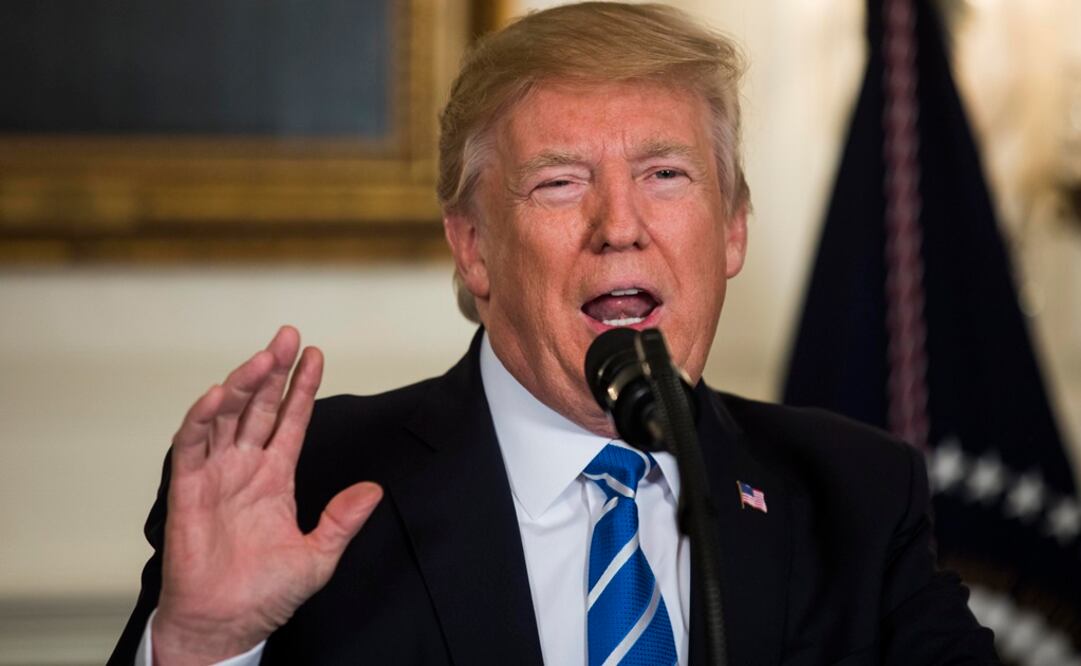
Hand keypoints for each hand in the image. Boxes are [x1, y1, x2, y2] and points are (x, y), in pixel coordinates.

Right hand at [152, 326, 382, 664]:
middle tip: (288, 336)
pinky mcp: (187, 490)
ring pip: (227, 416)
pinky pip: (191, 446)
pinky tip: (218, 394)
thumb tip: (374, 491)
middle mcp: (244, 468)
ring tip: (263, 357)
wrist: (225, 626)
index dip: (302, 387)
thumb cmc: (265, 595)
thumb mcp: (317, 556)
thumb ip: (342, 521)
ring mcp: (215, 475)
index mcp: (275, 477)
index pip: (291, 420)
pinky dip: (202, 418)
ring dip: (243, 384)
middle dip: (273, 371)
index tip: (315, 354)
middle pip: (260, 407)